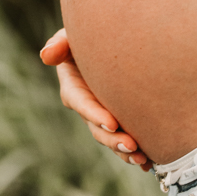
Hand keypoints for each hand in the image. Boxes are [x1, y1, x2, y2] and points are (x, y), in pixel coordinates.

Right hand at [40, 28, 150, 170]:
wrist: (109, 39)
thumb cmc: (87, 34)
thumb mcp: (71, 36)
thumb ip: (60, 43)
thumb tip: (47, 54)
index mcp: (74, 87)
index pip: (82, 102)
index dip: (95, 114)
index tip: (112, 123)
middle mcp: (87, 105)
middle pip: (97, 127)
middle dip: (113, 139)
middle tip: (132, 146)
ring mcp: (103, 113)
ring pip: (111, 137)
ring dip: (124, 150)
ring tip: (142, 158)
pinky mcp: (118, 117)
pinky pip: (124, 137)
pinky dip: (134, 151)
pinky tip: (149, 161)